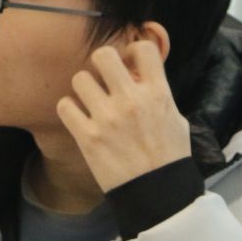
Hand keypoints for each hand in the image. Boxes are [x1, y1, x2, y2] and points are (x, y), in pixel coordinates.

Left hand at [56, 39, 192, 192]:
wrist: (157, 193)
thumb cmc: (169, 157)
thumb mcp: (176, 119)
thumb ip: (158, 94)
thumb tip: (139, 77)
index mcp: (157, 93)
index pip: (143, 48)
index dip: (133, 50)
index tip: (130, 63)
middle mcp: (131, 101)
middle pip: (103, 55)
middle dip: (102, 63)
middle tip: (104, 78)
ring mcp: (107, 118)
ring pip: (80, 78)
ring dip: (84, 88)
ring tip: (90, 101)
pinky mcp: (88, 137)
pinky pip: (65, 106)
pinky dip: (69, 109)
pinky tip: (79, 117)